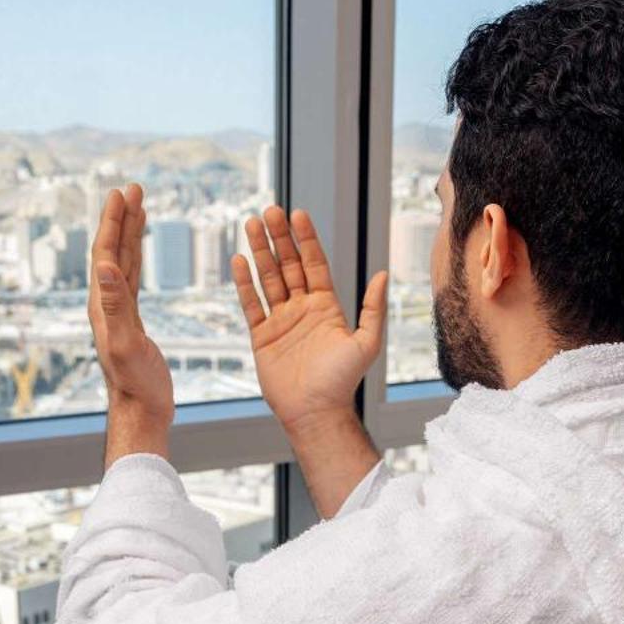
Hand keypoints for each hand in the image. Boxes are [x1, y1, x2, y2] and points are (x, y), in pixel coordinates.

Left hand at [88, 184, 172, 422]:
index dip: (112, 223)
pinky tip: (140, 250)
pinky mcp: (131, 321)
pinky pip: (133, 279)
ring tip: (139, 206)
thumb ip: (115, 305)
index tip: (122, 193)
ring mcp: (118, 311)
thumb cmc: (135, 384)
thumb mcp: (125, 343)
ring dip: (129, 233)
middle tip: (133, 188)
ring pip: (123, 262)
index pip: (105, 254)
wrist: (141, 412)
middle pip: (112, 251)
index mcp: (102, 305)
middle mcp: (105, 304)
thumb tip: (105, 266)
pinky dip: (137, 258)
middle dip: (121, 219)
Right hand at [231, 205, 387, 430]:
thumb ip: (373, 308)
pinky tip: (239, 260)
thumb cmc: (343, 381)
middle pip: (288, 265)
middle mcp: (303, 309)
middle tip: (269, 211)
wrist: (316, 412)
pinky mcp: (261, 336)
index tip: (298, 215)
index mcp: (327, 306)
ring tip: (251, 224)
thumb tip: (383, 274)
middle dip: (279, 238)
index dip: (306, 240)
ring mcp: (281, 321)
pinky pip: (251, 304)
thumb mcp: (366, 343)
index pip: (314, 264)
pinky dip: (244, 283)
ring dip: (260, 252)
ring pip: (268, 279)